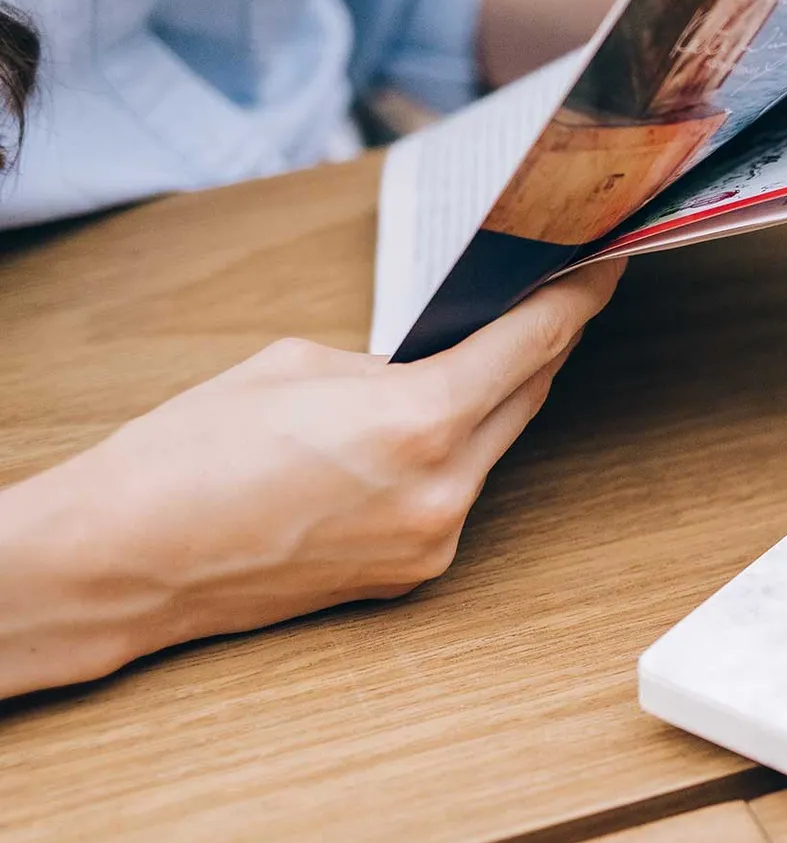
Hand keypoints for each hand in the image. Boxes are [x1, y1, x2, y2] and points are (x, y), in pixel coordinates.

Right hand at [0, 262, 623, 697]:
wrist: (127, 558)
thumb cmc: (191, 451)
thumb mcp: (299, 364)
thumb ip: (391, 363)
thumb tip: (436, 366)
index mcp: (419, 421)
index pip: (533, 345)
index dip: (577, 299)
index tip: (603, 267)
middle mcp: (443, 490)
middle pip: (527, 398)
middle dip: (542, 345)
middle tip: (555, 298)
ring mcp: (433, 541)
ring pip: (494, 450)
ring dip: (493, 403)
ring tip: (481, 355)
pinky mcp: (413, 574)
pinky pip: (457, 494)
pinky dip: (451, 456)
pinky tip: (424, 430)